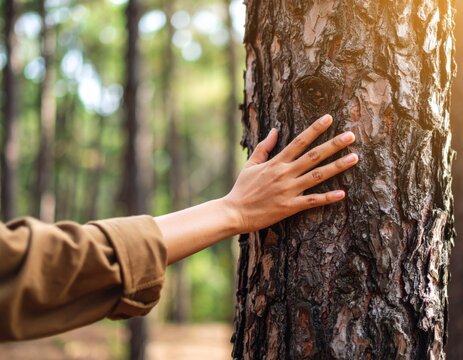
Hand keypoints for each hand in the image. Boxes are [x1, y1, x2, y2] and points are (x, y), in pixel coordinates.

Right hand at [223, 114, 357, 233]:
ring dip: (337, 166)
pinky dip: (327, 198)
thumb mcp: (251, 164)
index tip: (329, 118)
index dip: (315, 129)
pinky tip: (343, 193)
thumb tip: (275, 130)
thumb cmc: (242, 188)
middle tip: (350, 135)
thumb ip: (264, 147)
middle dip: (333, 144)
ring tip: (354, 158)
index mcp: (276, 163)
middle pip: (313, 156)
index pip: (299, 142)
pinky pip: (312, 201)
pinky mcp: (290, 207)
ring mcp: (288, 190)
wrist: (235, 212)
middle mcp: (284, 174)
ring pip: (317, 176)